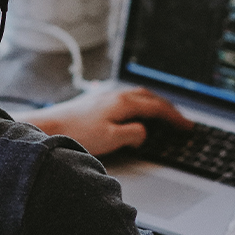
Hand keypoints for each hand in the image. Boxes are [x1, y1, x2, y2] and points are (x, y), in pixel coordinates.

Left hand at [18, 84, 190, 155]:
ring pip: (138, 96)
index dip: (175, 118)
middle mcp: (116, 95)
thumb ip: (133, 134)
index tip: (187, 126)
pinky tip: (134, 112)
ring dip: (153, 104)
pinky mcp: (95, 101)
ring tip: (162, 115)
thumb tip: (144, 132)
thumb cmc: (77, 133)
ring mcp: (105, 96)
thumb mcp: (112, 139)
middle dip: (168, 108)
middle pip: (150, 98)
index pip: (157, 108)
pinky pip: (126, 98)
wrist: (48, 127)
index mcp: (124, 103)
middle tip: (179, 120)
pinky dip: (139, 105)